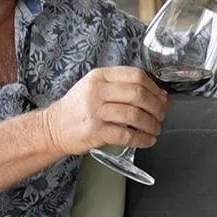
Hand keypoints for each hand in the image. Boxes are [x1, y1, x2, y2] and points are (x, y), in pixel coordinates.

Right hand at [44, 67, 168, 154]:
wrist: (53, 127)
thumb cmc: (79, 107)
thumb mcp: (96, 87)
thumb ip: (122, 87)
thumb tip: (158, 94)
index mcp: (100, 76)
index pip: (136, 75)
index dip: (154, 87)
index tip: (162, 97)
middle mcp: (97, 91)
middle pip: (138, 94)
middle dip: (157, 106)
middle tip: (162, 115)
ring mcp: (95, 111)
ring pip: (134, 115)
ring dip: (151, 124)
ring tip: (155, 129)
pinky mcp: (95, 131)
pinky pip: (126, 135)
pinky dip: (141, 139)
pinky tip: (147, 140)